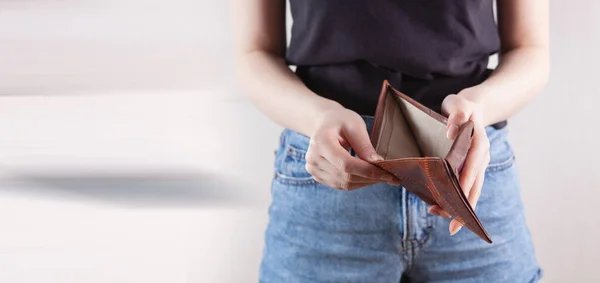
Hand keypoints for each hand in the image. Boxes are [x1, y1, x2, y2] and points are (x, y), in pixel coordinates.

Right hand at [305, 106, 400, 189]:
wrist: (324, 123)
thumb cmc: (341, 120)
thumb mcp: (355, 126)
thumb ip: (364, 145)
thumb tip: (377, 163)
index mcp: (321, 142)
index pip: (346, 164)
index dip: (368, 171)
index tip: (388, 174)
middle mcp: (313, 158)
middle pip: (346, 176)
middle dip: (371, 178)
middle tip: (391, 177)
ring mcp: (313, 169)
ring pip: (344, 184)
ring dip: (366, 183)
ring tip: (382, 178)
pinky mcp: (317, 176)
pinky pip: (340, 185)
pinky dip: (357, 183)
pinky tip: (369, 178)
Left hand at [429, 89, 490, 235]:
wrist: (472, 107)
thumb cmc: (463, 106)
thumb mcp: (459, 104)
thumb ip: (457, 113)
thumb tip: (453, 131)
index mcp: (480, 144)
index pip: (473, 169)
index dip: (466, 187)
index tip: (458, 203)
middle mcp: (482, 157)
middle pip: (474, 186)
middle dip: (464, 207)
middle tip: (450, 226)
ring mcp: (477, 164)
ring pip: (471, 190)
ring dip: (459, 206)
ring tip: (442, 219)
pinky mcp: (470, 168)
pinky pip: (465, 186)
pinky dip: (456, 198)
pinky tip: (440, 206)